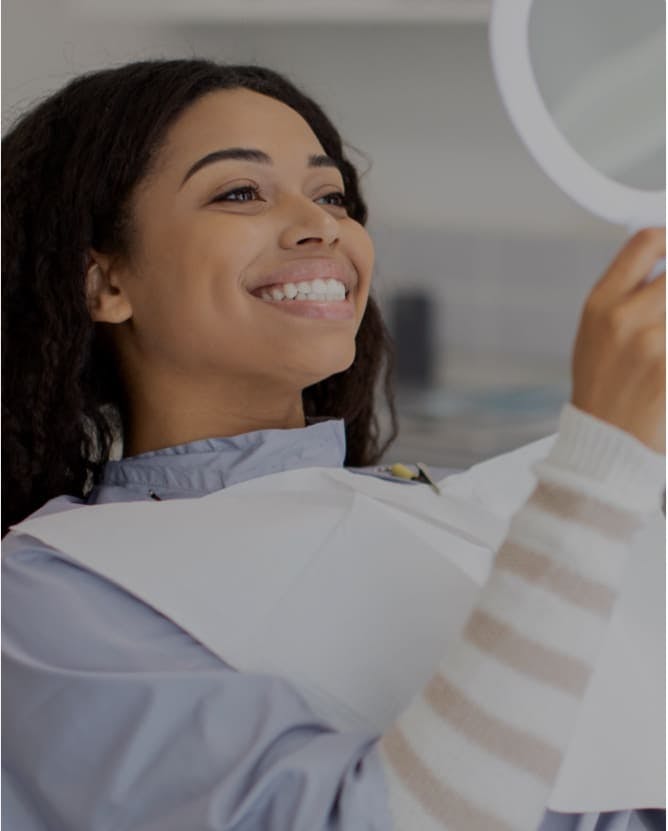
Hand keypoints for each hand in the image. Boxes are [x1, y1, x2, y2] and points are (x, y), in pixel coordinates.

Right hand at [571, 227, 665, 454]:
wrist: (608, 442)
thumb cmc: (603, 390)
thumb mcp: (595, 335)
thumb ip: (627, 295)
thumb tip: (665, 263)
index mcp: (600, 305)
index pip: (646, 243)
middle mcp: (625, 319)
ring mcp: (654, 343)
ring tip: (662, 338)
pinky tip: (664, 366)